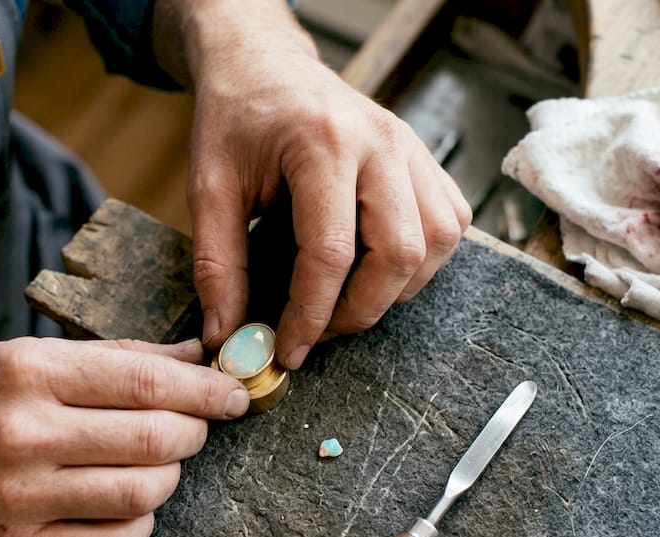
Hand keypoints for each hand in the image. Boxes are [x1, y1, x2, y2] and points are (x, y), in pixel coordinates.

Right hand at [0, 338, 247, 536]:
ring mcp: (19, 498)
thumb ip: (108, 357)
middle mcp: (23, 434)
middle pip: (154, 439)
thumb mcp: (17, 355)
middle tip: (198, 426)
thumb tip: (188, 354)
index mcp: (26, 373)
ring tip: (158, 461)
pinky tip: (130, 505)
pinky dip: (139, 525)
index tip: (232, 393)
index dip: (205, 390)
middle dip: (196, 432)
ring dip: (169, 476)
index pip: (146, 382)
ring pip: (142, 493)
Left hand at [156, 0, 472, 368]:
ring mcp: (412, 147)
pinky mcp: (425, 158)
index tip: (287, 349)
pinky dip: (422, 259)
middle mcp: (381, 142)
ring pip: (437, 243)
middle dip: (361, 310)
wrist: (265, 65)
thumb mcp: (209, 188)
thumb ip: (217, 265)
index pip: (330, 252)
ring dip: (397, 288)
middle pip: (400, 253)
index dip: (310, 315)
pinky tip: (378, 265)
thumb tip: (227, 335)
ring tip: (347, 298)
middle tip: (320, 329)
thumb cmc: (236, 122)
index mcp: (323, 143)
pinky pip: (450, 223)